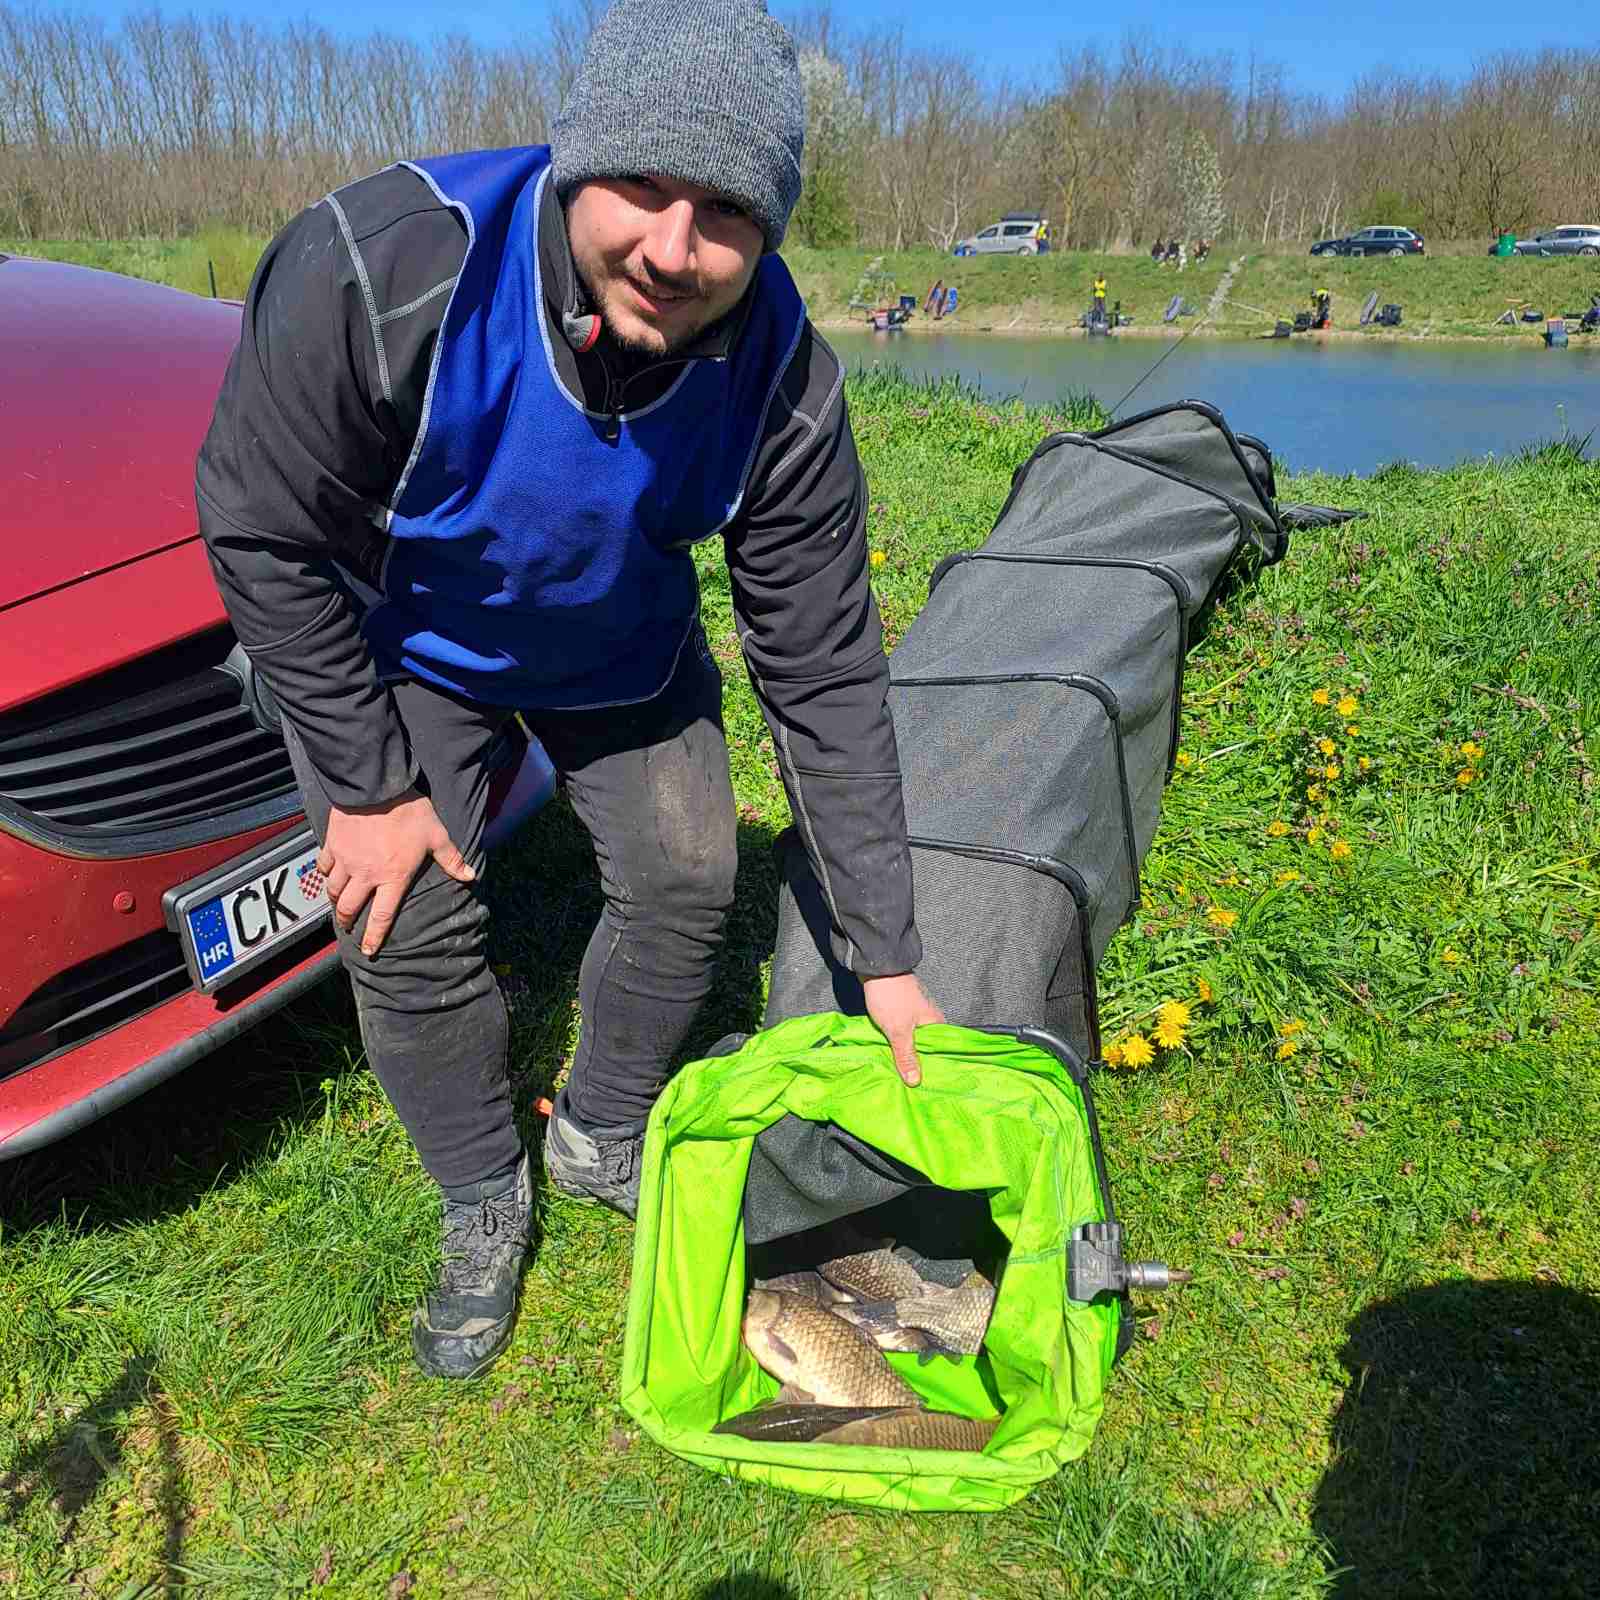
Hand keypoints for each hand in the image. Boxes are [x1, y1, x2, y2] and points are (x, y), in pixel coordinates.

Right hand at [318, 789, 474, 956]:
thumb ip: (451, 859)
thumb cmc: (409, 812)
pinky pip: (324, 866)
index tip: (368, 950)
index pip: (382, 916)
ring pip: (334, 891)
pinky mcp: (333, 845)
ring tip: (339, 904)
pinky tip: (330, 874)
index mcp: (393, 877)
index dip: (374, 937)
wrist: (376, 787)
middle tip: (348, 927)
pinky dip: (326, 874)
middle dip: (347, 922)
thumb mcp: (436, 836)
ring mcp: (346, 861)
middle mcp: (366, 875)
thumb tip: (470, 876)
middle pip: (349, 908)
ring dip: (336, 901)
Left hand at [861, 973, 944, 1086]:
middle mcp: (929, 1018)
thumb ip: (907, 1056)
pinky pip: (902, 1032)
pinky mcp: (901, 1011)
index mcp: (936, 1023)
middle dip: (917, 1062)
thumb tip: (915, 1082)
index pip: (942, 1050)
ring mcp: (915, 1013)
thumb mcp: (899, 1031)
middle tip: (912, 1084)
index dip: (935, 1067)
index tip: (929, 1085)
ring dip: (905, 1052)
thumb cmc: (892, 998)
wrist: (875, 968)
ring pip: (912, 1039)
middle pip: (926, 1046)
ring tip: (900, 1073)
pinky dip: (897, 1041)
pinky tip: (891, 1053)